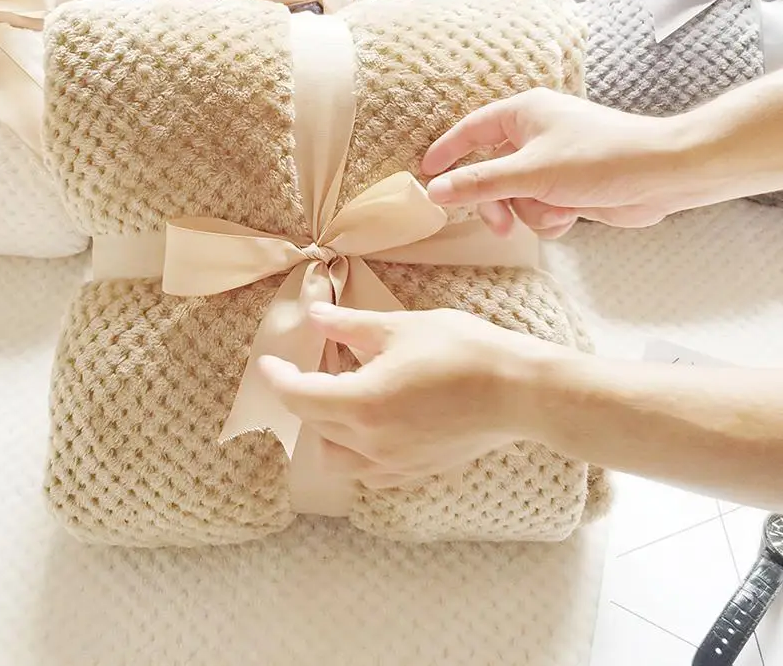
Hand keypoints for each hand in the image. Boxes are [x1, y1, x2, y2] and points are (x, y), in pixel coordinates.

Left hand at [258, 302, 557, 487]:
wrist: (520, 392)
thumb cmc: (463, 351)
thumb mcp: (401, 327)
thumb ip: (350, 327)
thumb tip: (315, 317)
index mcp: (361, 404)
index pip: (299, 397)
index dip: (278, 377)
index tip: (268, 363)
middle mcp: (371, 444)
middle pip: (315, 426)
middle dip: (307, 395)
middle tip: (322, 362)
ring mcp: (395, 464)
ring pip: (338, 458)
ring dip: (328, 430)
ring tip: (345, 395)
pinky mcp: (418, 472)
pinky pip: (369, 472)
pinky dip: (357, 451)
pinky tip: (373, 423)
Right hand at [422, 88, 697, 238]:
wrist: (662, 176)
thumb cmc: (601, 159)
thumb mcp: (530, 174)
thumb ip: (478, 183)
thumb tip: (435, 190)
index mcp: (523, 113)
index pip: (471, 130)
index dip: (447, 152)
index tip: (427, 175)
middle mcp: (536, 133)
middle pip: (491, 172)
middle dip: (496, 201)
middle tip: (498, 224)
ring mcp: (552, 161)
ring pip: (515, 196)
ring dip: (529, 212)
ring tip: (554, 212)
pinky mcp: (569, 186)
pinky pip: (539, 207)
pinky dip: (550, 217)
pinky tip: (572, 215)